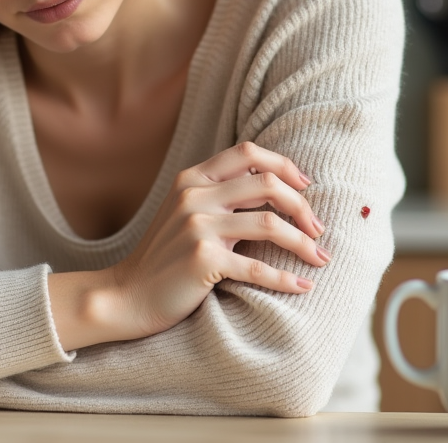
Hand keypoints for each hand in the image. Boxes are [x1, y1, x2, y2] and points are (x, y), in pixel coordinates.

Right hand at [108, 141, 326, 339]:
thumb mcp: (184, 211)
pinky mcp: (202, 260)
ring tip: (320, 258)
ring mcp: (197, 227)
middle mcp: (194, 196)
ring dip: (304, 243)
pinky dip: (286, 279)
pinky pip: (257, 267)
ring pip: (270, 224)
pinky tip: (303, 286)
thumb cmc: (165, 256)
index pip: (248, 152)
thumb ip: (218, 194)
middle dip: (303, 207)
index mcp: (191, 178)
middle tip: (319, 230)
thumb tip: (273, 185)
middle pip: (267, 184)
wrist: (128, 296)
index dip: (284, 165)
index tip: (305, 187)